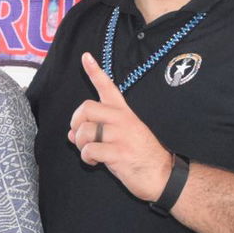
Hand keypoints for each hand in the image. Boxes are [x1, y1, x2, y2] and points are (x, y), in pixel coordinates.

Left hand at [68, 52, 173, 200]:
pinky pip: (89, 150)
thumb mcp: (124, 136)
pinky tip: (95, 163)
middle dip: (75, 122)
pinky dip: (86, 158)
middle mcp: (122, 120)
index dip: (95, 72)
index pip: (108, 87)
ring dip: (80, 144)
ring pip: (85, 131)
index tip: (85, 57)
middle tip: (79, 134)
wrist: (162, 175)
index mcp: (125, 113)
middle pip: (87, 108)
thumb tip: (71, 134)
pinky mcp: (118, 153)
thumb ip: (99, 131)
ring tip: (89, 152)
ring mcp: (121, 136)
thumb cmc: (141, 155)